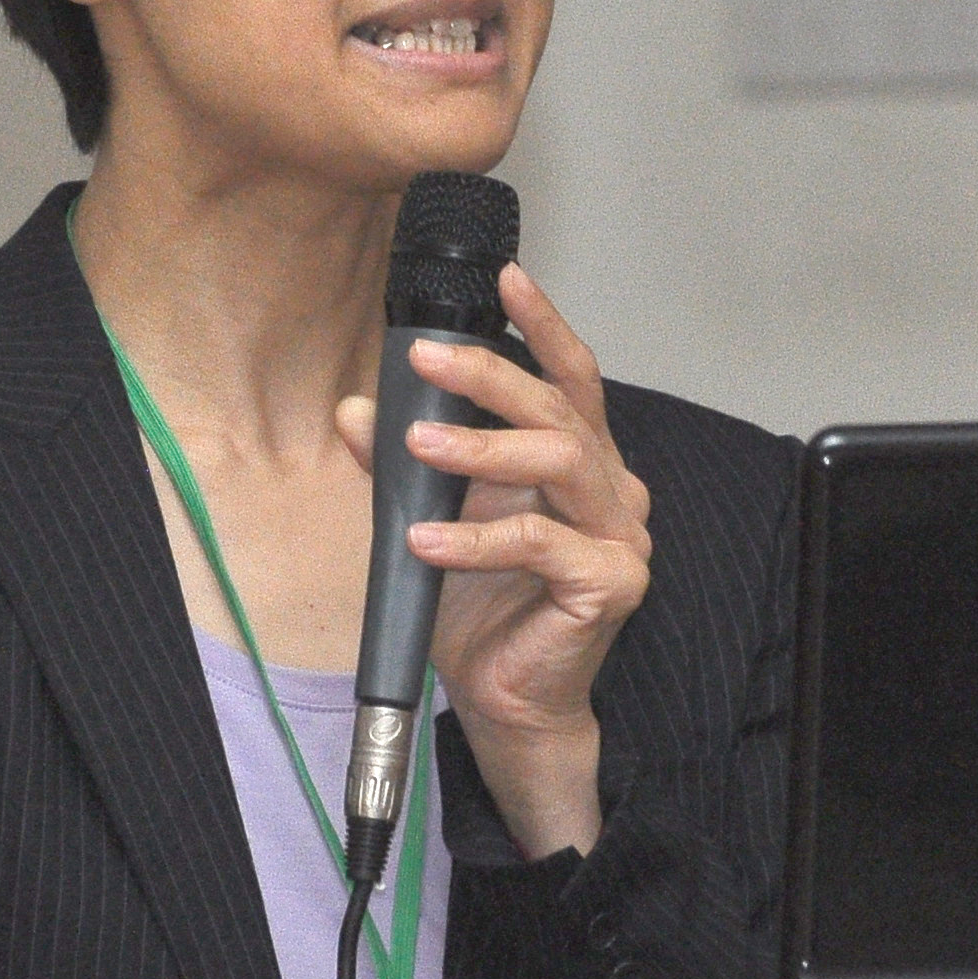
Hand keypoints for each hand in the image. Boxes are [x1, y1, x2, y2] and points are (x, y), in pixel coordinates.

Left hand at [337, 263, 650, 858]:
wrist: (504, 701)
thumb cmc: (481, 609)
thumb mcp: (431, 519)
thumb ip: (402, 466)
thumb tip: (356, 410)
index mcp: (581, 463)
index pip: (570, 378)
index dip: (543, 324)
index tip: (506, 278)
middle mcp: (611, 489)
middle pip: (558, 409)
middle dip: (488, 375)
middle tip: (427, 356)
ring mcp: (621, 536)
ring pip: (558, 460)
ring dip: (481, 447)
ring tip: (419, 443)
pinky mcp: (613, 583)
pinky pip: (540, 542)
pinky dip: (476, 537)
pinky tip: (425, 539)